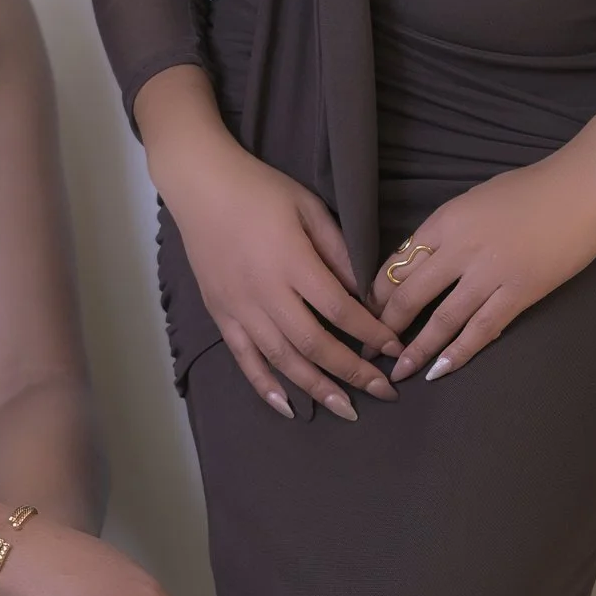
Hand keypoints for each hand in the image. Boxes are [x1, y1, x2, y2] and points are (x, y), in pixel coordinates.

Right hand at [156, 128, 399, 421]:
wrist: (200, 185)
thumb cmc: (261, 191)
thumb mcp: (310, 209)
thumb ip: (339, 252)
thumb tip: (366, 295)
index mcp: (292, 262)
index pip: (340, 310)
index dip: (371, 334)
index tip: (395, 349)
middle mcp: (265, 292)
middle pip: (314, 344)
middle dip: (353, 373)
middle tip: (384, 392)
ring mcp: (239, 307)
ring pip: (282, 360)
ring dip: (316, 388)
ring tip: (346, 409)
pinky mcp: (220, 314)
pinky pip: (244, 358)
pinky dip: (266, 386)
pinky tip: (289, 407)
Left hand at [376, 130, 595, 380]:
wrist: (585, 187)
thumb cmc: (534, 187)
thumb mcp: (477, 199)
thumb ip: (450, 230)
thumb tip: (428, 260)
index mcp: (446, 220)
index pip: (397, 262)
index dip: (378, 292)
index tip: (368, 312)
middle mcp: (460, 248)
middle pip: (409, 294)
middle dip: (386, 326)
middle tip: (370, 349)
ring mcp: (490, 273)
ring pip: (442, 319)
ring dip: (416, 349)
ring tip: (398, 372)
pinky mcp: (520, 293)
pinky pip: (481, 329)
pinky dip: (458, 353)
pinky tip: (439, 371)